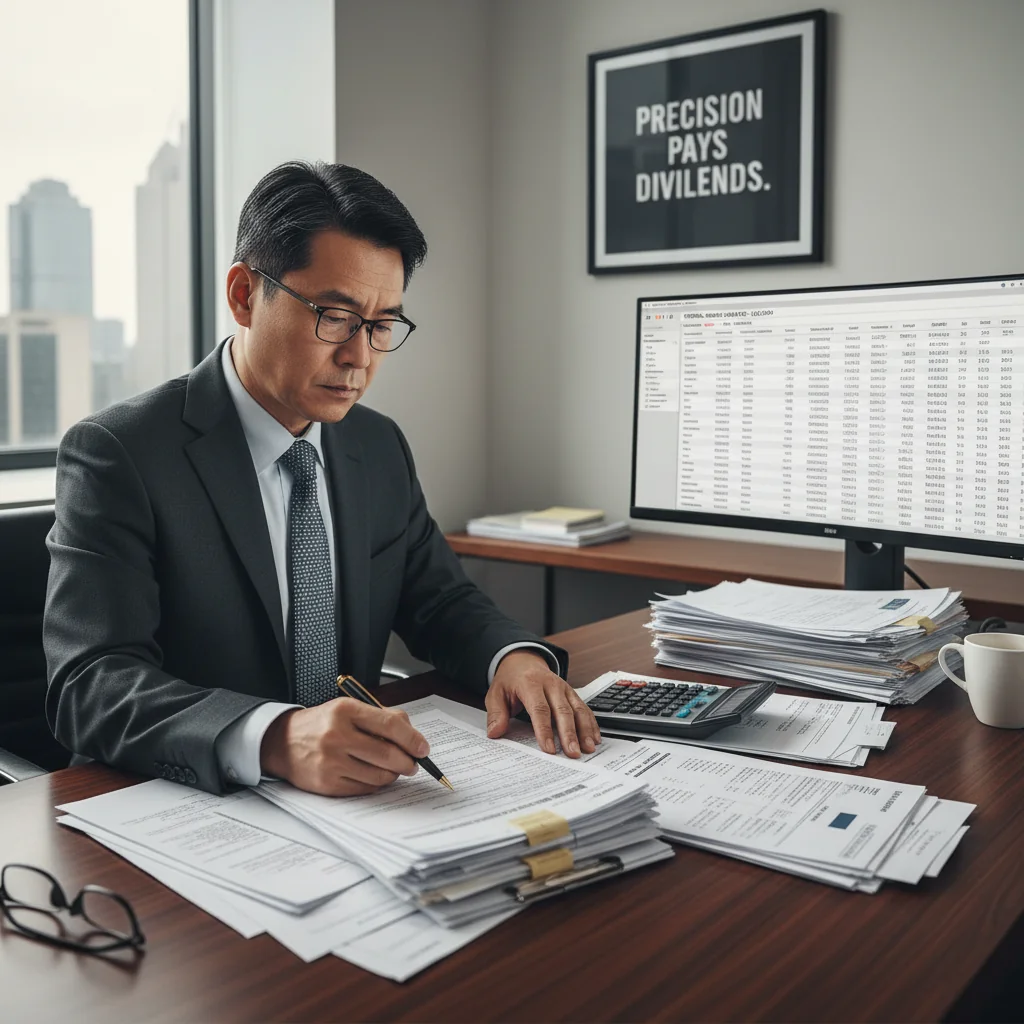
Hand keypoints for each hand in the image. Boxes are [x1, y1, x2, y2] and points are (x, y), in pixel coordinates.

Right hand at [260, 698, 429, 795]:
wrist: (282, 742)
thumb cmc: (322, 724)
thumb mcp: (348, 709)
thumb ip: (381, 717)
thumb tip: (412, 736)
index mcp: (345, 711)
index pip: (389, 725)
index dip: (412, 739)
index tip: (423, 748)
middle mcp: (336, 736)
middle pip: (387, 754)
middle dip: (408, 762)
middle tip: (413, 763)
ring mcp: (331, 762)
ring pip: (379, 776)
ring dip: (393, 774)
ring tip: (393, 768)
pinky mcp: (327, 784)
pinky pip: (364, 789)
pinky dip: (376, 784)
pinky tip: (373, 775)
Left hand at [485, 650, 600, 757]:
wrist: (523, 661)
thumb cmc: (510, 681)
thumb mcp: (496, 693)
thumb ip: (496, 713)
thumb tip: (495, 732)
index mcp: (530, 684)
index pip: (539, 709)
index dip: (544, 730)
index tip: (549, 748)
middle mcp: (550, 684)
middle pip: (562, 710)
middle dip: (569, 733)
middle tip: (572, 753)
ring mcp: (564, 688)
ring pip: (577, 709)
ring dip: (584, 730)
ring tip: (587, 749)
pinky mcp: (572, 693)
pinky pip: (584, 708)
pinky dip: (591, 723)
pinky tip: (594, 738)